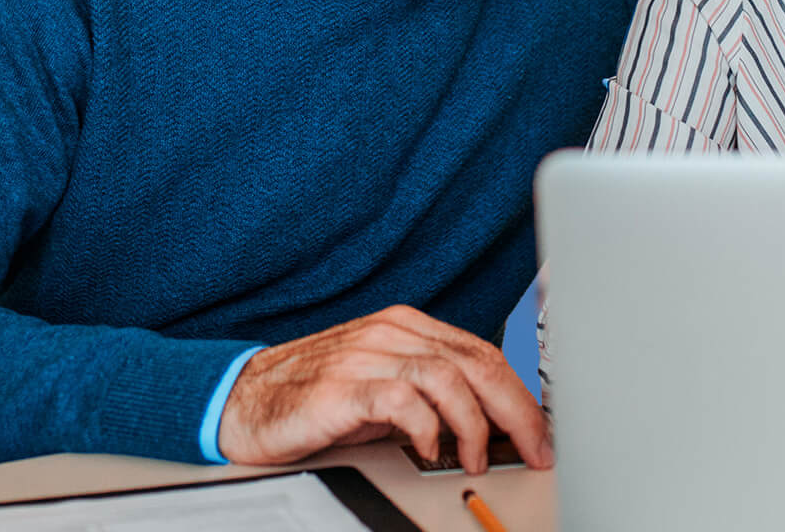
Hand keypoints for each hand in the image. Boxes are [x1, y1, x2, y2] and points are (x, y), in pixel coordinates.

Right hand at [217, 305, 552, 473]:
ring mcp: (367, 354)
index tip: (542, 431)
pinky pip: (402, 399)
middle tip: (535, 447)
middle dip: (515, 410)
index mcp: (408, 327)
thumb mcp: (384, 388)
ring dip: (474, 423)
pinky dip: (427, 426)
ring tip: (477, 457)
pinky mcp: (343, 385)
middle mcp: (392, 333)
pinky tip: (431, 449)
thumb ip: (432, 395)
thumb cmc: (315, 396)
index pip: (483, 354)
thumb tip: (490, 424)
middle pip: (476, 363)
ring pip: (447, 377)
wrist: (242, 398)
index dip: (521, 395)